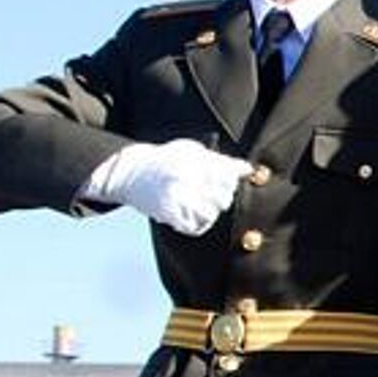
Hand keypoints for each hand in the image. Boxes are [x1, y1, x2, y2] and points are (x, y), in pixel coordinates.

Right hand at [82, 139, 252, 234]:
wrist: (130, 171)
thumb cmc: (164, 159)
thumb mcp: (192, 150)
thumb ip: (221, 160)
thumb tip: (248, 169)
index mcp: (194, 162)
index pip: (229, 177)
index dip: (231, 182)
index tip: (225, 180)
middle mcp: (187, 180)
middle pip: (224, 198)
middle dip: (221, 197)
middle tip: (208, 192)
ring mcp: (177, 198)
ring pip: (212, 214)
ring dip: (210, 211)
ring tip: (199, 202)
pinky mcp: (169, 214)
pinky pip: (196, 227)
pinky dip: (198, 223)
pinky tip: (191, 213)